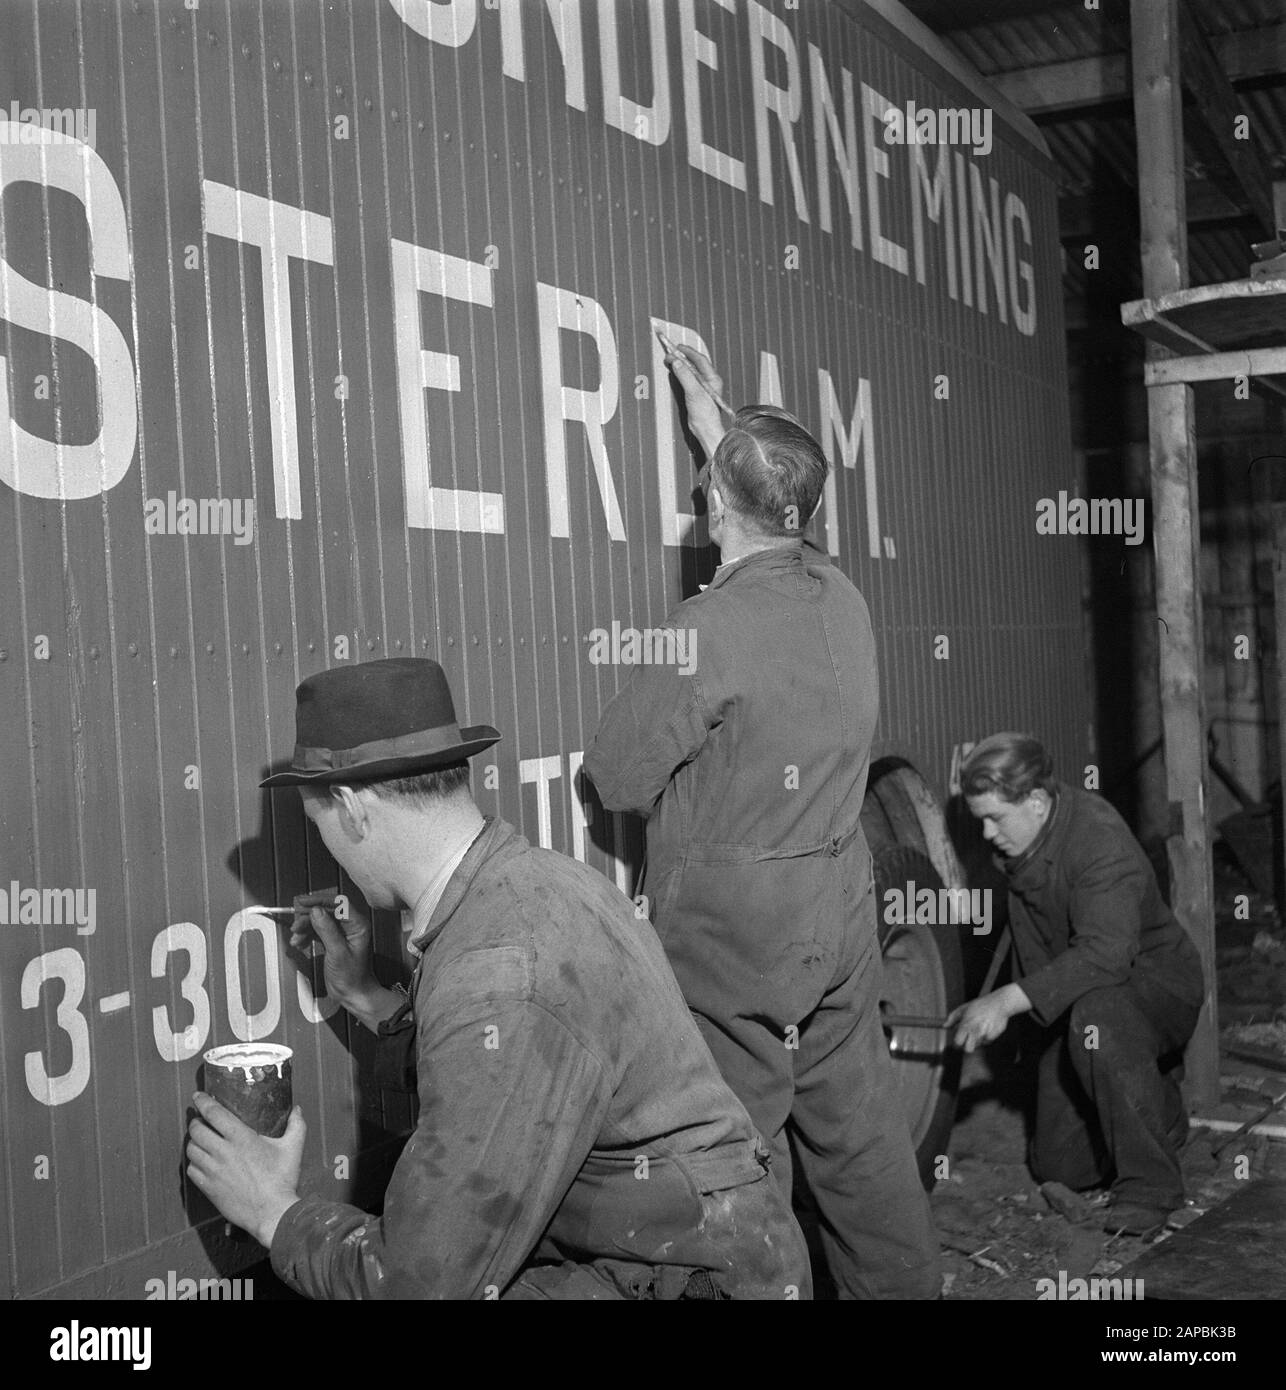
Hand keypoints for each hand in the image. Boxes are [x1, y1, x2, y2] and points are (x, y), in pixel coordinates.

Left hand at [186, 1093, 304, 1247]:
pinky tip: (201, 1161)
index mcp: (241, 1138)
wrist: (271, 1212)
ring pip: (191, 1150)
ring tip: (200, 1140)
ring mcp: (213, 1171)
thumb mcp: (293, 1147)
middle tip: (201, 1120)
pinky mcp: (208, 1188)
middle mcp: (223, 1151)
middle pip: (197, 1130)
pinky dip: (193, 1162)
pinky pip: (192, 1170)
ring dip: (193, 1142)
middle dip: (196, 1122)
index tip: (198, 1096)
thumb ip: (296, 1125)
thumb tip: (296, 1109)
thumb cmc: (282, 1179)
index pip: (214, 1113)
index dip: (203, 1102)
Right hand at [289, 890, 377, 1007]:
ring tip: (295, 938)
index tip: (303, 903)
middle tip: (295, 925)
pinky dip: (306, 935)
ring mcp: (341, 933)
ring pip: (319, 921)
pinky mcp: (332, 941)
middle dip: (309, 917)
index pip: (339, 904)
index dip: (320, 900)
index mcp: (358, 925)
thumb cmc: (351, 976)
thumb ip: (327, 930)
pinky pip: (317, 932)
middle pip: (327, 911)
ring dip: (305, 927)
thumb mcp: (337, 953)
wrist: (353, 994)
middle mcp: (350, 926)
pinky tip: (299, 943)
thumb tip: (316, 911)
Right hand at [662, 341, 729, 458]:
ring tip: (671, 360)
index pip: (700, 359)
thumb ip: (685, 376)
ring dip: (681, 364)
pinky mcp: (697, 394)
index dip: (688, 352)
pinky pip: (688, 379)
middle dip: (683, 356)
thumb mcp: (694, 392)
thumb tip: (676, 362)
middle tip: (671, 352)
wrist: (706, 430)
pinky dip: (681, 373)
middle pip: (695, 364)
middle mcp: (709, 381)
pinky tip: (675, 372)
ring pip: (691, 371)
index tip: (677, 347)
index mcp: (712, 378)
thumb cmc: (705, 414)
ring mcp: (703, 388)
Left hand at [947, 987, 1022, 1052]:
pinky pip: (986, 1042)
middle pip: (968, 1050)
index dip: (957, 1043)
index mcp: (966, 1025)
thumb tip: (944, 1026)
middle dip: (966, 1047)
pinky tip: (986, 1028)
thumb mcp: (964, 1008)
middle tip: (966, 1040)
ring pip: (977, 1045)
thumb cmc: (980, 1005)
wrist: (999, 1004)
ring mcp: (985, 1035)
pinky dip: (985, 1037)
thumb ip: (952, 1018)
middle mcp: (975, 1032)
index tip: (957, 1040)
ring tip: (978, 1028)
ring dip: (976, 1040)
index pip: (958, 1042)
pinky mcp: (993, 1037)